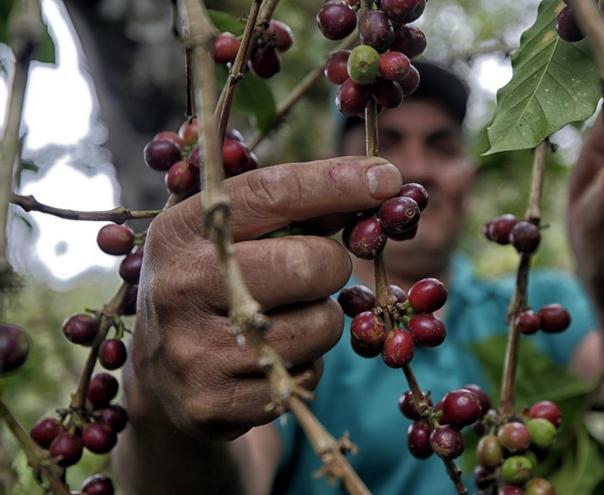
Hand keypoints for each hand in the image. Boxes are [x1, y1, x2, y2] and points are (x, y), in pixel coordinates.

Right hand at [125, 156, 401, 440]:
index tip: (387, 178)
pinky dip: (307, 364)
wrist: (157, 372)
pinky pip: (307, 377)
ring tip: (285, 318)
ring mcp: (194, 350)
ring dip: (322, 319)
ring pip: (320, 326)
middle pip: (308, 265)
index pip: (270, 194)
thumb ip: (294, 206)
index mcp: (181, 230)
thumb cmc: (216, 281)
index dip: (336, 183)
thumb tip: (379, 183)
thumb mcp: (232, 234)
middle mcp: (181, 286)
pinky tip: (273, 357)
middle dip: (333, 265)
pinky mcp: (214, 402)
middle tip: (318, 272)